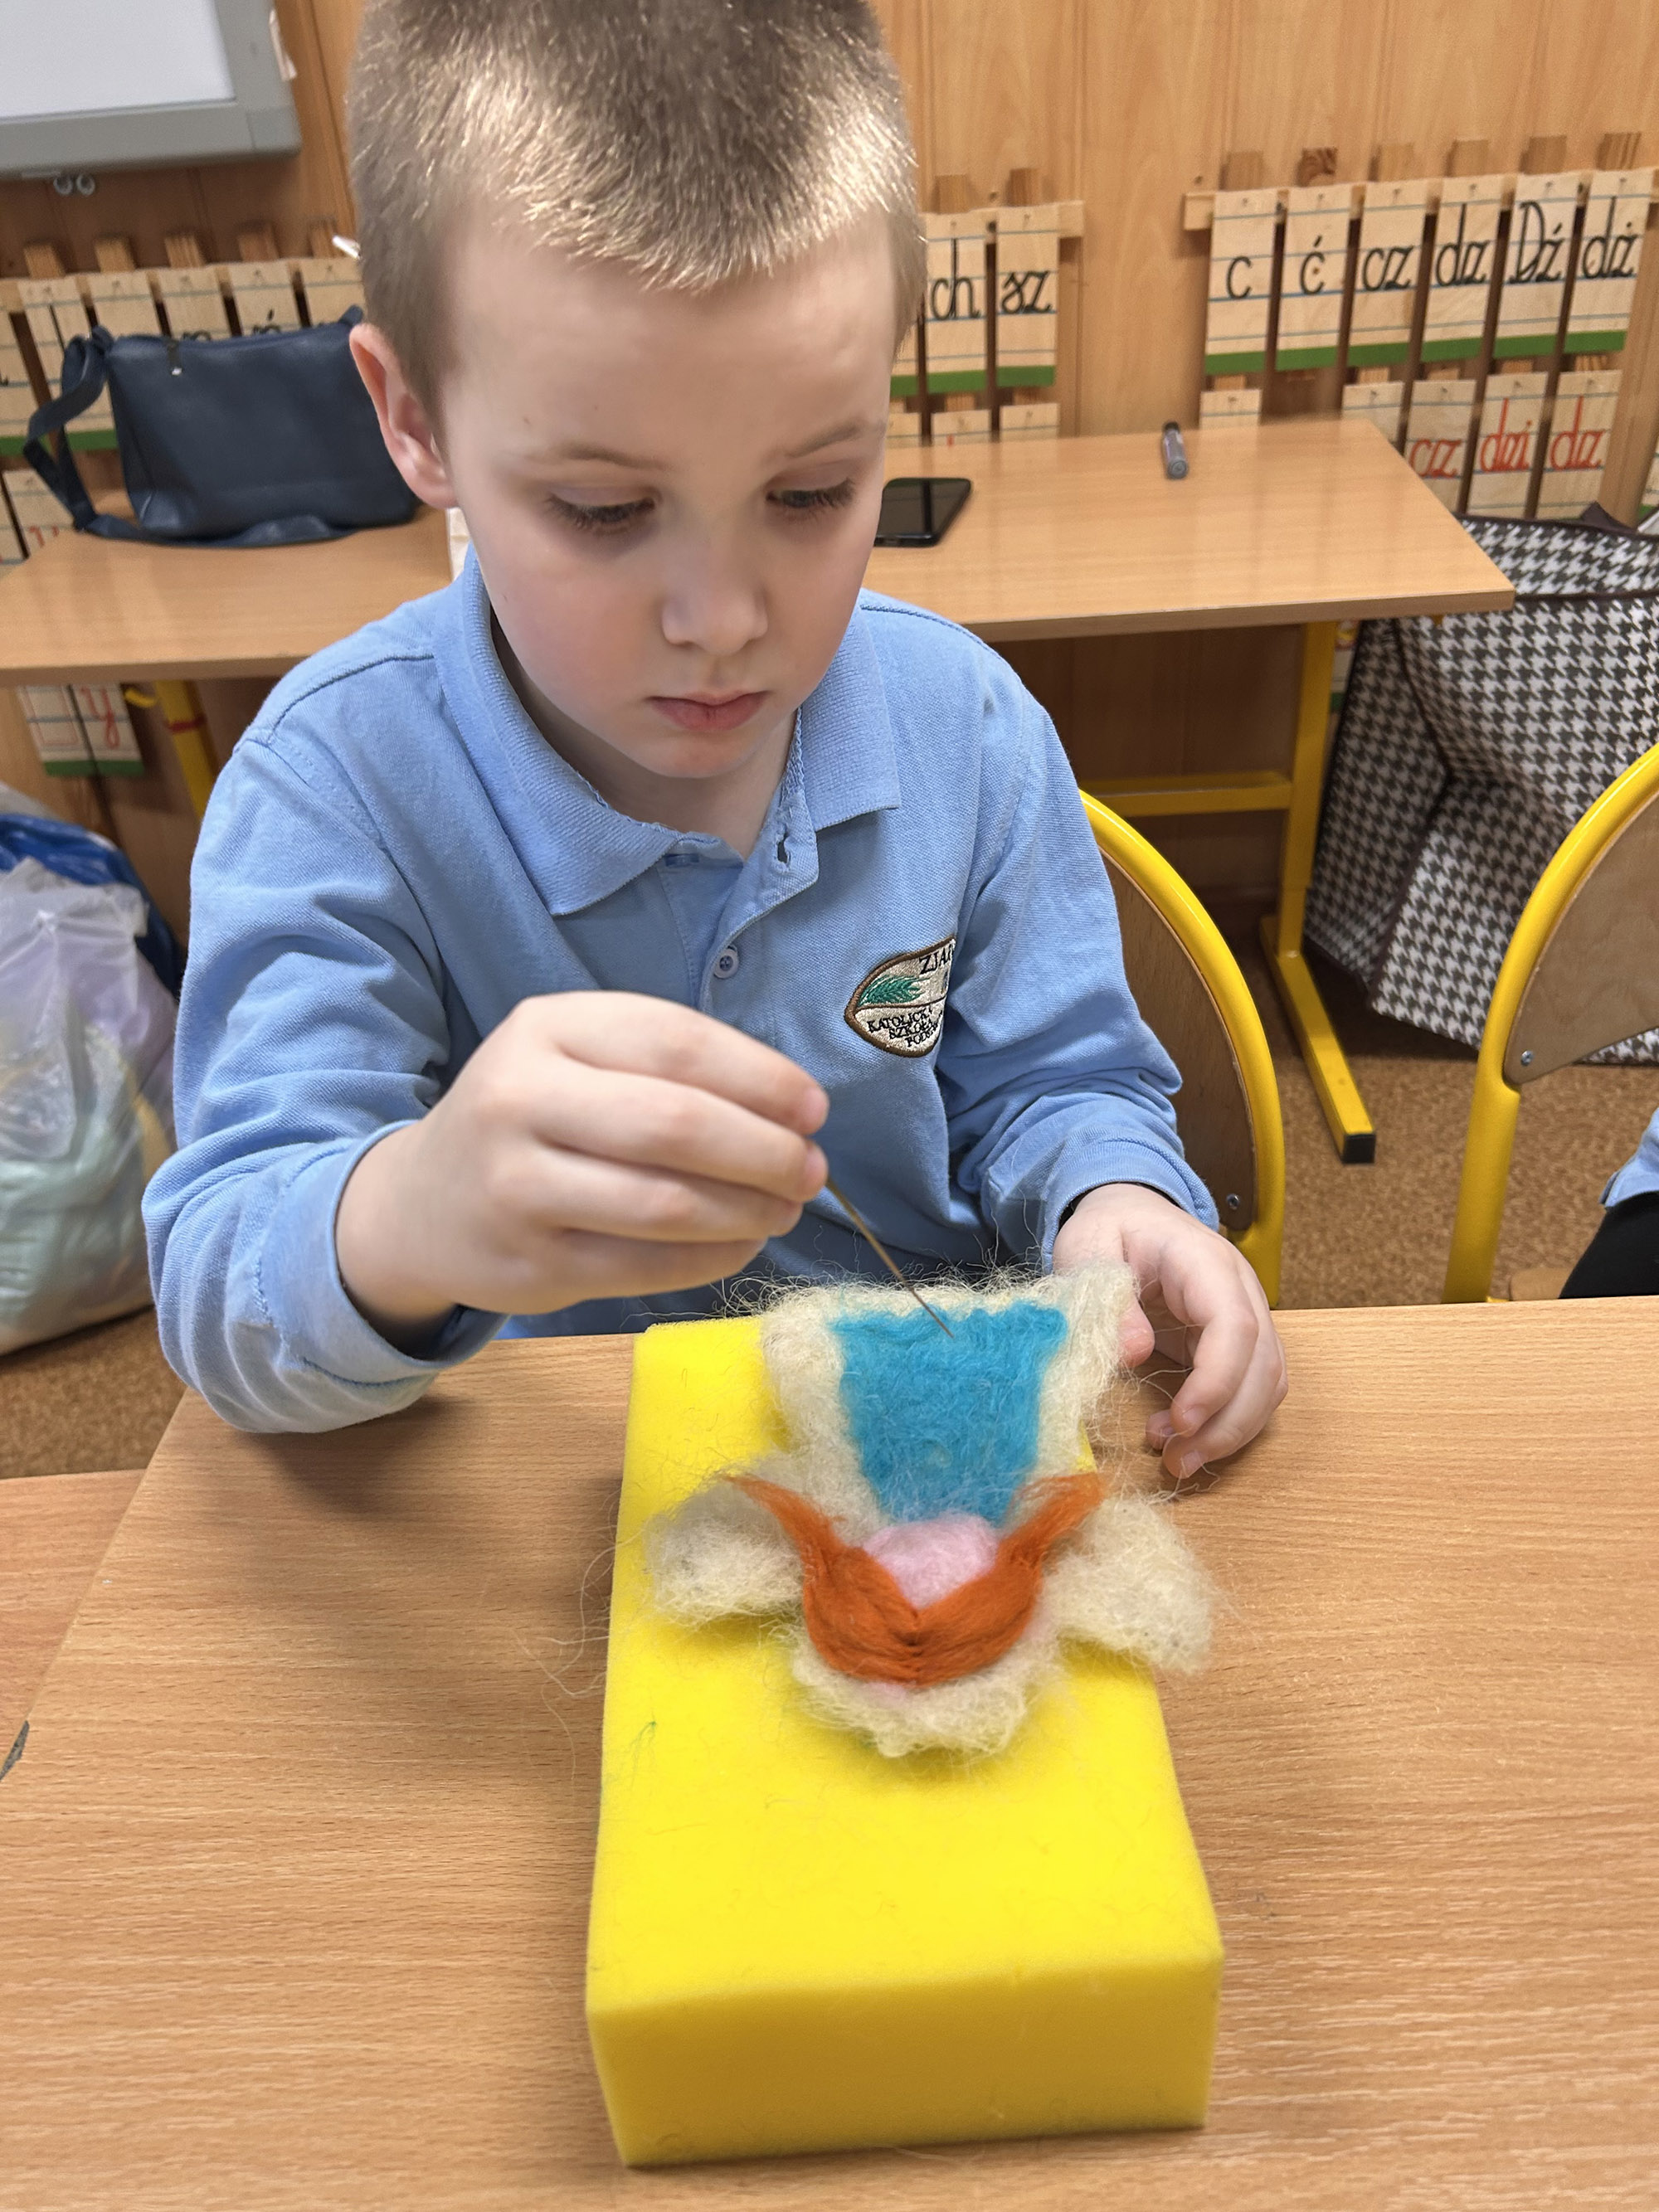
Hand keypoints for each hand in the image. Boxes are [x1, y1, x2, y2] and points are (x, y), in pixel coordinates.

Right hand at [336, 993, 827, 1346]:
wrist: (420, 1206)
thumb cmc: (531, 1119)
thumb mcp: (576, 1059)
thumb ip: (668, 1068)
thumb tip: (793, 1111)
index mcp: (546, 1028)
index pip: (677, 1042)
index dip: (761, 1078)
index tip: (813, 1109)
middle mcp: (521, 1099)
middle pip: (675, 1124)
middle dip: (765, 1150)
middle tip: (811, 1169)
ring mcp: (519, 1187)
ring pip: (666, 1203)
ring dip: (747, 1210)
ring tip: (784, 1209)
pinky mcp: (531, 1264)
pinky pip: (647, 1266)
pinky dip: (712, 1257)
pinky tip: (740, 1243)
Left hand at [1052, 1183, 1285, 1480]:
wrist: (1131, 1213)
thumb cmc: (1110, 1229)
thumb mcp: (1088, 1249)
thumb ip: (1105, 1298)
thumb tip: (1132, 1353)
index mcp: (1205, 1262)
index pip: (1235, 1326)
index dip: (1216, 1382)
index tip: (1180, 1423)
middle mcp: (1241, 1290)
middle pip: (1263, 1365)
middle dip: (1226, 1423)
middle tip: (1176, 1459)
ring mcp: (1248, 1316)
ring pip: (1268, 1385)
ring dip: (1230, 1431)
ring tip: (1177, 1458)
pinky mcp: (1239, 1343)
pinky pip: (1254, 1389)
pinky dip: (1228, 1423)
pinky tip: (1185, 1439)